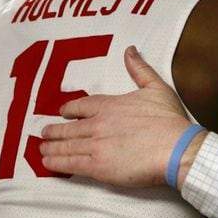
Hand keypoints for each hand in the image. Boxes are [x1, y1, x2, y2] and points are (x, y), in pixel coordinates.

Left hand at [40, 46, 203, 187]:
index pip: (81, 105)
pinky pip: (71, 164)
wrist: (176, 148)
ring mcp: (96, 145)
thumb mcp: (156, 88)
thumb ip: (140, 69)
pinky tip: (47, 163)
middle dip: (55, 131)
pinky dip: (56, 163)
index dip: (69, 109)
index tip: (63, 112)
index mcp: (110, 105)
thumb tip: (130, 50)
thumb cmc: (169, 120)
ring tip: (42, 149)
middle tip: (44, 133)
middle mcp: (98, 124)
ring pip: (66, 145)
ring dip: (51, 147)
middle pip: (69, 127)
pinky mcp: (98, 166)